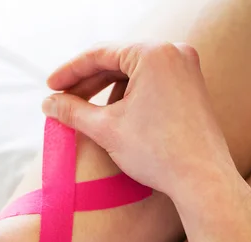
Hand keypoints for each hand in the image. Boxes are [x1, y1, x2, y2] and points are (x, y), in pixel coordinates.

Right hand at [42, 42, 236, 203]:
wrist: (202, 180)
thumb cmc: (157, 152)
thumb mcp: (105, 128)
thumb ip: (72, 111)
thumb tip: (48, 104)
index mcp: (153, 54)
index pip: (99, 54)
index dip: (69, 72)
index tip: (50, 88)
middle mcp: (174, 52)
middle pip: (117, 61)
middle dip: (87, 83)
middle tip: (62, 101)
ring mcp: (186, 69)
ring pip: (133, 73)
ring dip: (106, 91)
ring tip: (85, 113)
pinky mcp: (191, 87)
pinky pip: (150, 83)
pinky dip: (128, 96)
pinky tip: (113, 117)